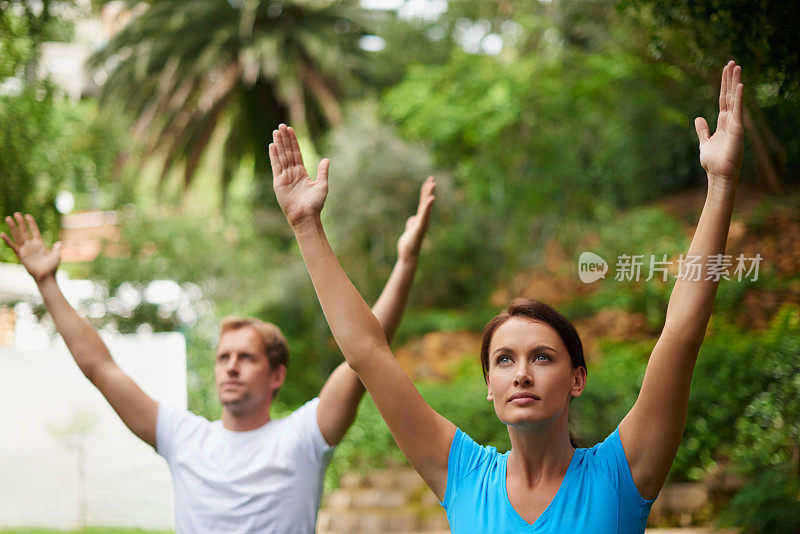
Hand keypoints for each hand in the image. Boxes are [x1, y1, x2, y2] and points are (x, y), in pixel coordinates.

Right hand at [2, 213, 61, 283]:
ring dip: (13, 227)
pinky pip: (13, 246)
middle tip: (15, 213)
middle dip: (20, 222)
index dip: (31, 223)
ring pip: (18, 236)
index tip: (27, 215)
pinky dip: (8, 241)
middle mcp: (31, 246)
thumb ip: (56, 248)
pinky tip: (2, 234)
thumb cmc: (52, 267)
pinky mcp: (21, 255)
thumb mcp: (56, 255)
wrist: (46, 277)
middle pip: (24, 231)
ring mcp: (25, 250)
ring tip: (8, 218)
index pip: (34, 231)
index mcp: (39, 244)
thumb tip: (60, 242)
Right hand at [270, 124, 329, 227]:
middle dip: (285, 139)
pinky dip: (274, 156)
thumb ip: (323, 172)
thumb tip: (326, 159)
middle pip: (287, 152)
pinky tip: (272, 145)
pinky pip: (276, 166)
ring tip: (276, 131)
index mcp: (302, 173)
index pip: (297, 153)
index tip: (291, 130)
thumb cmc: (315, 204)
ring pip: (281, 156)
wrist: (306, 216)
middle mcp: (292, 173)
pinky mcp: (278, 182)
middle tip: (281, 126)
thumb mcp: (322, 186)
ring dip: (279, 144)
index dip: (293, 142)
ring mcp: (285, 177)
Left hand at [397, 176, 435, 260]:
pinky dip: (428, 206)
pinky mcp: (420, 226)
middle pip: (426, 201)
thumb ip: (412, 222)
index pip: (423, 202)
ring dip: (429, 194)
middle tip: (432, 178)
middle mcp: (423, 219)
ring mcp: (422, 222)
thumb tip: (412, 219)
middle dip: (429, 190)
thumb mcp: (410, 229)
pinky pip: (425, 214)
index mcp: (420, 218)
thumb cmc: (408, 244)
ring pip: (426, 206)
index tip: (428, 181)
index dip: (425, 192)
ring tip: (432, 183)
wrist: (408, 254)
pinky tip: (431, 199)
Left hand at [695, 61, 743, 184]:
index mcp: (723, 121)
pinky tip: (740, 86)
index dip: (724, 84)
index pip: (723, 99)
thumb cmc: (713, 161)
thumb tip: (699, 118)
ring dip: (735, 83)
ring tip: (736, 66)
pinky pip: (738, 111)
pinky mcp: (737, 130)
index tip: (725, 70)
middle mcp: (730, 120)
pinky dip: (739, 99)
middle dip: (730, 79)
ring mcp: (735, 124)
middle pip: (730, 95)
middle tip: (732, 62)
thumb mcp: (704, 142)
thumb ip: (702, 130)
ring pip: (735, 99)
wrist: (719, 174)